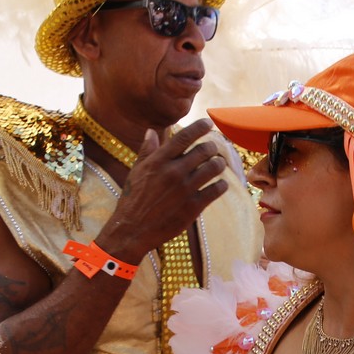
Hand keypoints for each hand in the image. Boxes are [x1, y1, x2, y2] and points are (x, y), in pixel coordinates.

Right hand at [94, 119, 229, 262]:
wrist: (132, 230)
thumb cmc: (133, 199)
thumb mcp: (136, 172)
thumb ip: (147, 151)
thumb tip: (151, 131)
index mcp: (159, 160)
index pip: (184, 136)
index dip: (200, 127)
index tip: (208, 123)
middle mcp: (173, 172)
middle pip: (204, 150)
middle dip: (212, 147)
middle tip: (213, 149)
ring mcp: (185, 189)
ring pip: (214, 168)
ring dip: (219, 164)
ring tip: (218, 164)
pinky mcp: (193, 207)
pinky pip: (216, 190)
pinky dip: (221, 185)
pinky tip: (219, 185)